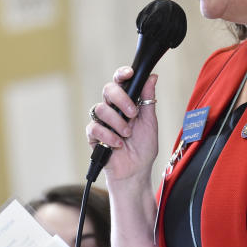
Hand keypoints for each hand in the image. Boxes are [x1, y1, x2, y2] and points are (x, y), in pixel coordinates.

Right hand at [86, 67, 158, 181]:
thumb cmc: (143, 149)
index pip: (120, 83)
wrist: (136, 172)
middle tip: (133, 113)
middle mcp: (112, 109)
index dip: (122, 74)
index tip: (130, 74)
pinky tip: (118, 144)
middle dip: (121, 99)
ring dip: (117, 122)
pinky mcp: (94, 136)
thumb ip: (148, 99)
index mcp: (126, 103)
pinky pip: (95, 127)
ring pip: (101, 108)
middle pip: (108, 89)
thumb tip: (152, 77)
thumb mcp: (150, 122)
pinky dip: (108, 136)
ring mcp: (102, 122)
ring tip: (127, 135)